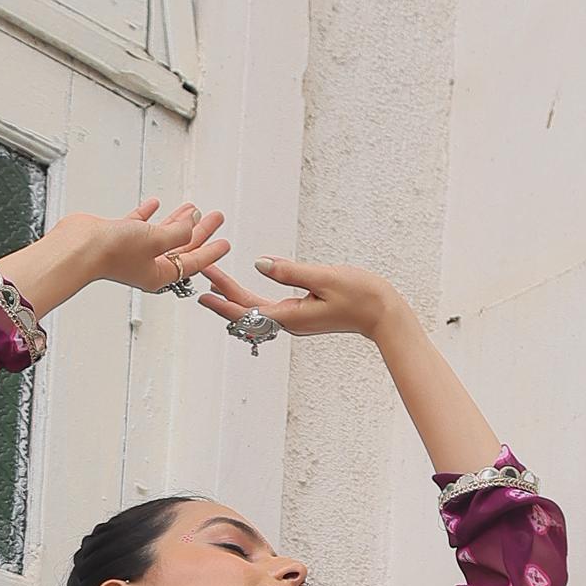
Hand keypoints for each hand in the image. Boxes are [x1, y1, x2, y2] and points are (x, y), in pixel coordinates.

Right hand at [47, 200, 232, 299]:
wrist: (77, 247)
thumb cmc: (112, 252)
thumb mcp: (156, 240)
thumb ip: (178, 231)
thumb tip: (193, 222)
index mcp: (160, 274)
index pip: (193, 262)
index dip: (211, 251)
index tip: (226, 243)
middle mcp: (147, 264)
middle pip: (181, 246)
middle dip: (199, 231)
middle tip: (215, 217)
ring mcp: (133, 250)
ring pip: (162, 233)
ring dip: (178, 220)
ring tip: (193, 207)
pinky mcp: (118, 236)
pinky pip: (139, 224)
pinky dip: (149, 214)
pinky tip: (156, 203)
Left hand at [195, 254, 401, 341]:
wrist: (384, 314)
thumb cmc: (360, 294)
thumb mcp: (324, 278)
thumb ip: (290, 271)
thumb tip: (258, 263)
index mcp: (291, 316)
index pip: (247, 309)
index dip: (224, 297)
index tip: (203, 288)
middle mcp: (289, 322)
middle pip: (246, 311)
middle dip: (223, 294)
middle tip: (201, 277)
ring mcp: (296, 320)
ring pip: (256, 311)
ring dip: (234, 297)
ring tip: (215, 282)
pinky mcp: (303, 315)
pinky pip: (269, 308)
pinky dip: (252, 298)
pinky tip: (243, 290)